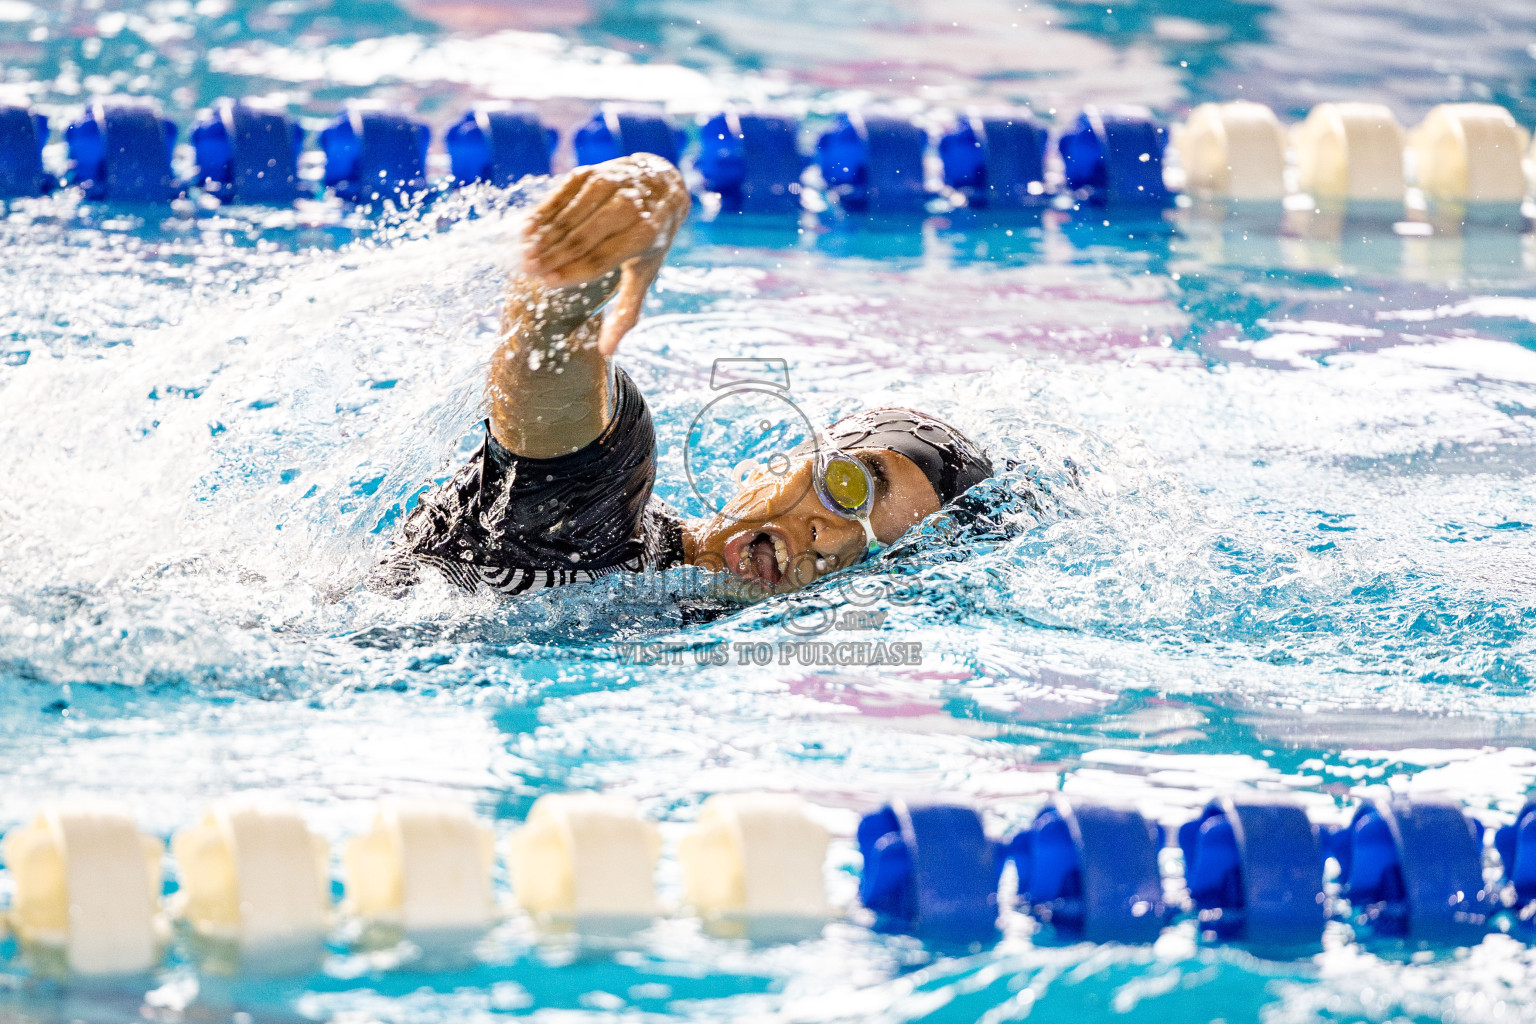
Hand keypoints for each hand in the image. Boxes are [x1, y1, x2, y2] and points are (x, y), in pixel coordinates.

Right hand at [522, 154, 688, 354]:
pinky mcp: (592, 172)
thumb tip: (607, 352)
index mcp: (646, 235)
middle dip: (554, 255)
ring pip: (571, 215)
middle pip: (584, 236)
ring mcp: (611, 185)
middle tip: (528, 272)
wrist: (661, 184)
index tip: (546, 284)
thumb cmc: (649, 240)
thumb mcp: (645, 274)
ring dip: (544, 235)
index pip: (603, 258)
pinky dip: (543, 213)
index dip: (573, 271)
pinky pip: (562, 194)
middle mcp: (631, 207)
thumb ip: (626, 312)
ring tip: (524, 256)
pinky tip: (526, 230)